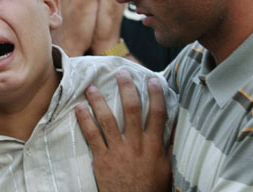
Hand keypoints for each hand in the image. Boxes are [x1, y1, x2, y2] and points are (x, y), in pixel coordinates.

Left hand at [75, 70, 171, 191]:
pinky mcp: (102, 158)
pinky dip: (84, 120)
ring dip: (99, 101)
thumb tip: (174, 126)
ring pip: (108, 120)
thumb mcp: (166, 168)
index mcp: (154, 146)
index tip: (152, 79)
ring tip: (92, 87)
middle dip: (126, 89)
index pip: (158, 114)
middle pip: (132, 110)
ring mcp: (118, 150)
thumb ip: (168, 146)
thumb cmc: (150, 188)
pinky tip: (78, 108)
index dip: (156, 95)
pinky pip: (92, 136)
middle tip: (121, 73)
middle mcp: (136, 144)